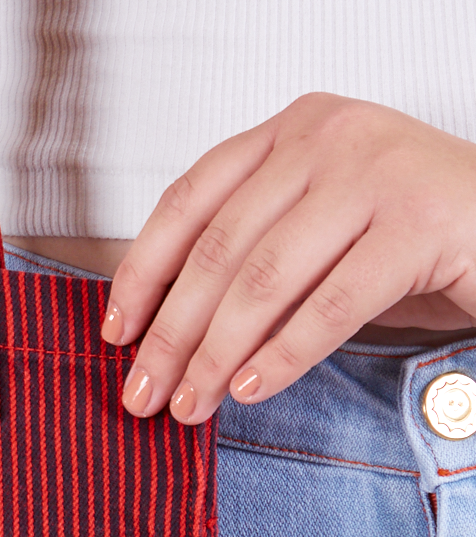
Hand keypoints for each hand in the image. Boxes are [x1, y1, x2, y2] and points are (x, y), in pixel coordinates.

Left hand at [100, 92, 475, 421]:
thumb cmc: (420, 237)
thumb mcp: (323, 235)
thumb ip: (256, 259)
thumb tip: (167, 332)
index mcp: (293, 132)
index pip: (190, 199)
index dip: (144, 269)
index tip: (116, 331)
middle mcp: (328, 138)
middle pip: (219, 247)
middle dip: (172, 331)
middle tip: (142, 392)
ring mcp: (376, 175)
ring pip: (265, 278)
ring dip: (216, 353)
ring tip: (191, 404)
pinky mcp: (420, 225)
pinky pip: (331, 304)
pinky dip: (284, 355)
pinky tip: (252, 390)